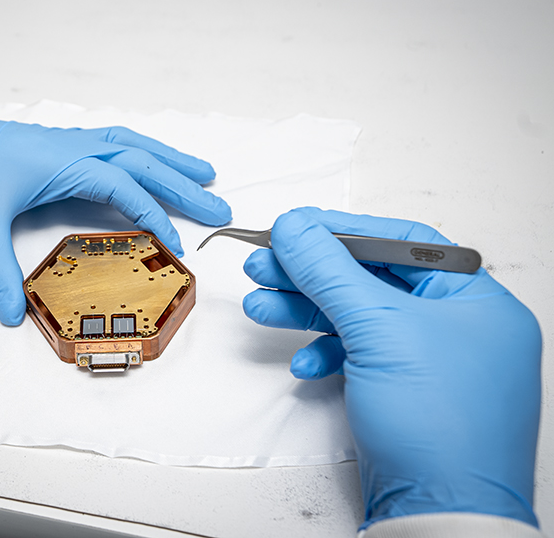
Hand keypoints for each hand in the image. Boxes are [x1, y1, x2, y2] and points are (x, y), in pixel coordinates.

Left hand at [0, 106, 231, 324]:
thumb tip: (14, 316)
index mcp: (58, 160)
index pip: (122, 186)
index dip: (154, 214)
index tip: (178, 242)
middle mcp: (68, 145)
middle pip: (140, 159)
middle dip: (182, 182)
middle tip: (220, 203)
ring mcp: (62, 141)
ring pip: (129, 143)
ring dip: (167, 158)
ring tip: (203, 170)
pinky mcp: (53, 145)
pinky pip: (110, 142)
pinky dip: (139, 152)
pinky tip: (146, 162)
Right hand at [242, 208, 540, 528]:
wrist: (439, 513)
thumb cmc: (443, 431)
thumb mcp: (379, 331)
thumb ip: (331, 272)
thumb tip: (296, 228)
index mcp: (474, 300)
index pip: (400, 243)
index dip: (341, 231)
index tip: (294, 227)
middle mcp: (456, 326)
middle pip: (370, 280)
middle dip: (311, 274)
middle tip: (265, 265)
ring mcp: (428, 361)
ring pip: (356, 318)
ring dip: (306, 311)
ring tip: (263, 305)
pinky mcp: (402, 391)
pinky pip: (357, 355)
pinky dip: (326, 353)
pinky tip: (304, 361)